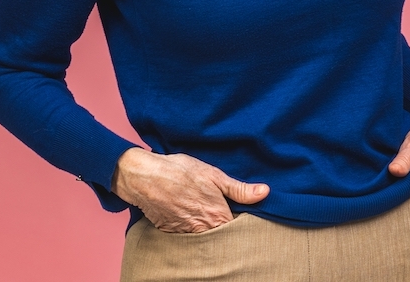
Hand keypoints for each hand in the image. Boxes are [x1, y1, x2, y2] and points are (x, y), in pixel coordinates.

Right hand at [111, 148, 268, 232]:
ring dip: (206, 228)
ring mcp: (186, 234)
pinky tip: (189, 214)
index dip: (241, 223)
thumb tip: (264, 193)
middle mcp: (202, 230)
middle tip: (223, 213)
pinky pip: (187, 236)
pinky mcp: (171, 233)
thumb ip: (240, 189)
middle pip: (220, 236)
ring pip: (204, 237)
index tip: (242, 215)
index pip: (237, 230)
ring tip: (204, 212)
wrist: (144, 177)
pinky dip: (190, 228)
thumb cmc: (180, 172)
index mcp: (217, 216)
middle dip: (224, 227)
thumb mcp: (214, 175)